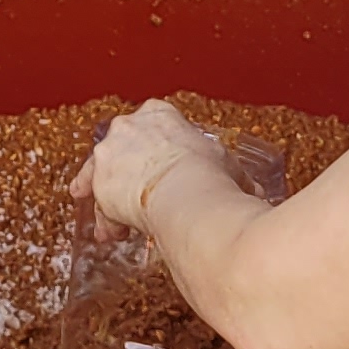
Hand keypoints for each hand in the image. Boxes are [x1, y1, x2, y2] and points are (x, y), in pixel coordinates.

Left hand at [79, 99, 231, 235]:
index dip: (149, 151)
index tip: (150, 164)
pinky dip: (105, 219)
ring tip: (116, 226)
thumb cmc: (210, 174)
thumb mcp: (226, 165)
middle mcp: (129, 126)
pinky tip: (112, 234)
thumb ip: (230, 174)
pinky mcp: (98, 179)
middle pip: (120, 151)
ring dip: (109, 200)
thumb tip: (250, 191)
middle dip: (123, 175)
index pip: (148, 128)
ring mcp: (110, 150)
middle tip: (130, 197)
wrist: (188, 191)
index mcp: (159, 114)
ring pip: (102, 176)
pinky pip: (98, 202)